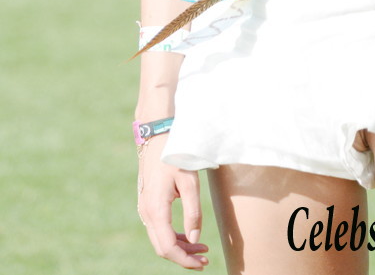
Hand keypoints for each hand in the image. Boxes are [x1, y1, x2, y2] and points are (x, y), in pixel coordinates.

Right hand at [138, 139, 207, 268]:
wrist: (157, 137)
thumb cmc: (176, 156)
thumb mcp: (190, 182)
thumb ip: (193, 212)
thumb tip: (195, 239)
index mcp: (156, 210)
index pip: (168, 247)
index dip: (185, 260)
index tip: (202, 264)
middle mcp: (146, 213)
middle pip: (163, 248)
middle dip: (184, 257)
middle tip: (205, 259)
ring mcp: (145, 209)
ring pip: (160, 239)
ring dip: (180, 248)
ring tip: (202, 249)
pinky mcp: (148, 204)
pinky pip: (159, 229)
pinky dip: (174, 236)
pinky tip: (189, 235)